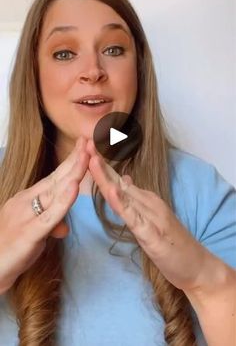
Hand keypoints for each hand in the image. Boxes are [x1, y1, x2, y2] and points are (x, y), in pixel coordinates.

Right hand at [0, 136, 88, 293]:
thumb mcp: (35, 234)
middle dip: (75, 159)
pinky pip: (49, 215)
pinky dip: (63, 201)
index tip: (84, 146)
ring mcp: (27, 215)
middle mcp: (27, 202)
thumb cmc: (11, 248)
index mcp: (29, 199)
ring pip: (55, 191)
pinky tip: (74, 187)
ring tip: (87, 155)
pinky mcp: (29, 233)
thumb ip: (50, 225)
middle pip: (56, 178)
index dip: (70, 162)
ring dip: (73, 172)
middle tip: (89, 140)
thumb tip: (64, 227)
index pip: (54, 177)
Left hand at [86, 139, 209, 291]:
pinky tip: (112, 192)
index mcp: (144, 200)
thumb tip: (124, 180)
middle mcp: (147, 203)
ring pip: (122, 195)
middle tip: (84, 143)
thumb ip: (137, 199)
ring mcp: (150, 217)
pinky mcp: (152, 234)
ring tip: (92, 159)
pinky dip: (122, 204)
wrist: (198, 267)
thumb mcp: (151, 218)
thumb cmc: (173, 245)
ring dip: (106, 177)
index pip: (117, 180)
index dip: (101, 166)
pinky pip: (133, 217)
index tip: (86, 149)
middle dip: (99, 164)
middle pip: (117, 182)